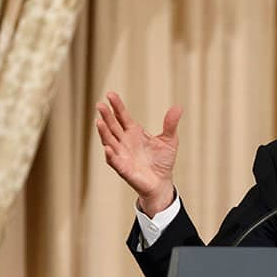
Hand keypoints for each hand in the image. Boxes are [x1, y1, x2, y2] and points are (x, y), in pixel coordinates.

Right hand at [96, 91, 182, 215]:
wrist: (162, 183)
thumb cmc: (162, 161)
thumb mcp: (169, 140)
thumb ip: (170, 124)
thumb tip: (178, 107)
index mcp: (133, 132)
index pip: (122, 116)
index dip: (116, 106)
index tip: (110, 94)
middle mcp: (124, 142)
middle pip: (112, 126)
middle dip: (106, 116)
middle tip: (100, 104)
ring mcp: (122, 155)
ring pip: (109, 141)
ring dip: (103, 132)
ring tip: (99, 122)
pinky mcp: (123, 169)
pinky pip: (114, 161)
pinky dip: (110, 155)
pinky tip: (108, 148)